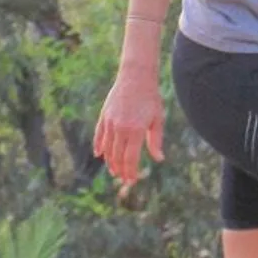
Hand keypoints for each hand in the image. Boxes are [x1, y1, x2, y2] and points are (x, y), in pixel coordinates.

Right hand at [94, 66, 164, 188]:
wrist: (136, 76)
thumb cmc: (150, 98)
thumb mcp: (157, 119)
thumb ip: (156, 141)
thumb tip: (158, 159)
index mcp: (136, 131)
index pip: (131, 158)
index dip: (131, 172)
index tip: (132, 181)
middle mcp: (121, 128)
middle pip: (118, 156)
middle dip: (121, 170)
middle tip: (124, 179)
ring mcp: (110, 122)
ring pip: (107, 148)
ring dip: (110, 162)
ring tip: (114, 171)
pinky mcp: (104, 116)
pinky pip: (99, 135)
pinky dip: (98, 147)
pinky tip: (99, 155)